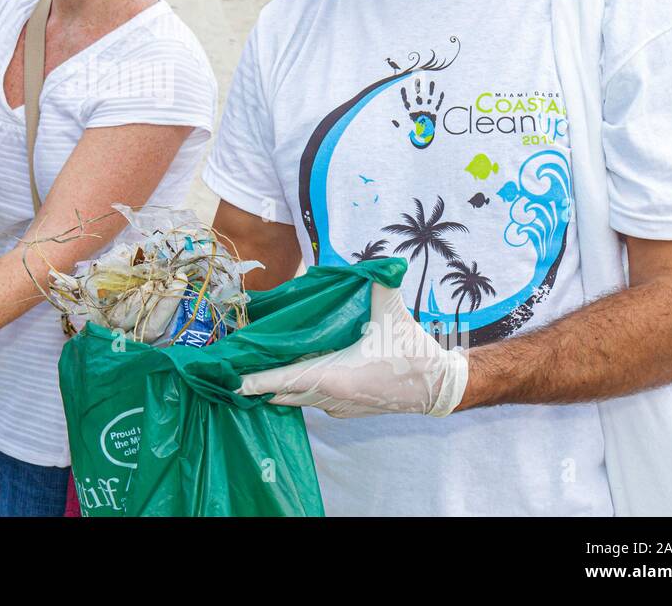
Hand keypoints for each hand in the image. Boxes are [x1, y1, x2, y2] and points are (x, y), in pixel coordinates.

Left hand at [236, 281, 468, 417]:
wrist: (439, 387)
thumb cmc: (413, 352)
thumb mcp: (393, 311)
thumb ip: (378, 281)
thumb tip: (372, 259)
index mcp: (336, 377)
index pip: (285, 380)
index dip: (257, 380)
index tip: (233, 380)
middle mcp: (332, 398)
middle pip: (285, 392)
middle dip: (261, 380)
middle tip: (238, 364)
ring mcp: (339, 408)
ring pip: (298, 399)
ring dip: (279, 386)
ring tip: (257, 368)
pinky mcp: (346, 411)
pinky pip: (312, 400)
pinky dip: (299, 389)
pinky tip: (292, 373)